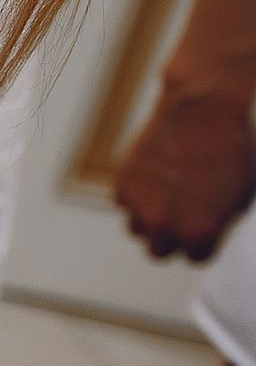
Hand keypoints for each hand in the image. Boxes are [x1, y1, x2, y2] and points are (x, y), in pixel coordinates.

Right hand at [113, 88, 255, 261]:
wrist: (203, 108)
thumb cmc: (234, 149)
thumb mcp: (243, 194)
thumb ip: (220, 222)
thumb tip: (208, 230)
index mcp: (199, 233)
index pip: (197, 257)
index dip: (205, 241)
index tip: (209, 223)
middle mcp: (163, 226)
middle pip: (160, 251)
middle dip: (172, 237)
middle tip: (185, 215)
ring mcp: (138, 207)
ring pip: (138, 229)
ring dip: (151, 217)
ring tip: (170, 192)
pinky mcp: (121, 185)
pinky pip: (126, 202)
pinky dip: (138, 193)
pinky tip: (158, 173)